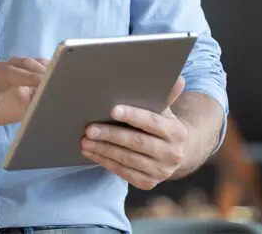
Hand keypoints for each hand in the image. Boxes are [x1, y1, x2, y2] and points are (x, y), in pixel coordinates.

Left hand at [80, 75, 188, 189]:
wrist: (176, 152)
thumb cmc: (161, 123)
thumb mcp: (164, 109)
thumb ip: (164, 95)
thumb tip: (177, 78)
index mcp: (176, 131)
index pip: (152, 122)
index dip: (132, 115)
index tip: (112, 110)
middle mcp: (172, 154)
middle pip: (137, 143)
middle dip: (111, 135)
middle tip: (89, 128)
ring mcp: (161, 171)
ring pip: (128, 159)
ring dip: (104, 150)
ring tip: (85, 140)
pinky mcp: (149, 183)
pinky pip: (124, 173)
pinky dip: (105, 162)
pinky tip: (91, 153)